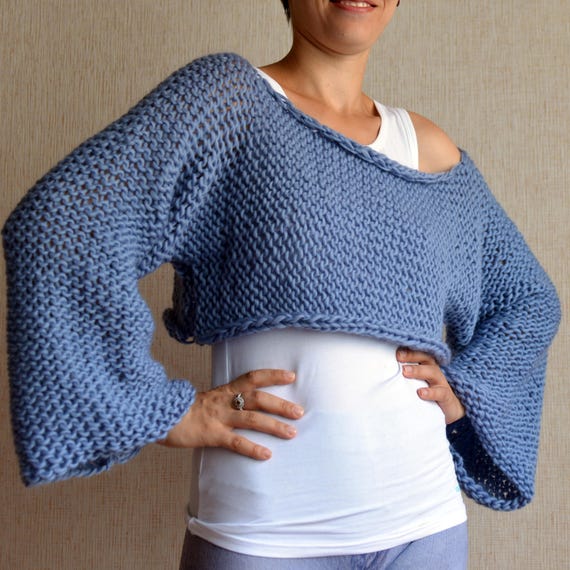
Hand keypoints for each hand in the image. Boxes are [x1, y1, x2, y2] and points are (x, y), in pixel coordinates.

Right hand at [158, 369, 303, 459]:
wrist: (157, 415)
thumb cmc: (182, 409)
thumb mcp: (206, 399)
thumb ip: (224, 400)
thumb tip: (242, 405)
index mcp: (224, 390)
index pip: (252, 377)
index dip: (272, 375)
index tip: (291, 376)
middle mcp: (224, 401)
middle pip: (258, 398)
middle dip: (280, 404)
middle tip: (300, 411)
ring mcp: (218, 417)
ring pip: (251, 419)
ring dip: (274, 425)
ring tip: (292, 432)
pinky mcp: (211, 435)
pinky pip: (235, 442)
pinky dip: (252, 448)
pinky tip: (266, 455)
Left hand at [396, 348, 464, 423]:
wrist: (450, 411)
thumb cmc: (426, 395)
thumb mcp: (413, 385)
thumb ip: (401, 379)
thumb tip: (377, 376)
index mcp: (425, 367)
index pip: (418, 353)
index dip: (408, 350)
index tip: (395, 350)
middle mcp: (433, 372)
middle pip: (425, 358)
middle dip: (412, 355)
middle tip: (398, 357)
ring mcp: (441, 383)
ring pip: (433, 372)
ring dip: (418, 370)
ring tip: (405, 372)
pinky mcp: (446, 397)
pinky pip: (440, 392)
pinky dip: (430, 392)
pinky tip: (420, 393)